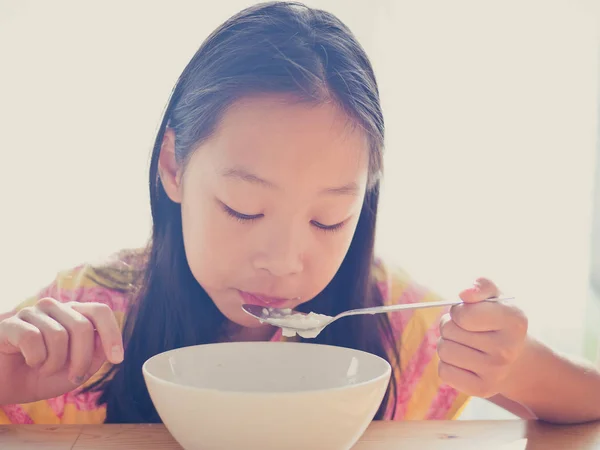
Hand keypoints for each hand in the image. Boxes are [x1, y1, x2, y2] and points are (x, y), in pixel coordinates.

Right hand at [0, 298, 123, 404]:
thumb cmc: (39, 377)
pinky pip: (33, 339)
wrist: (3, 388)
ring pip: (59, 335)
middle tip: (73, 376)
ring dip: (55, 363)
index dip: (112, 334)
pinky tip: (29, 362)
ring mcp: (31, 313)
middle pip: (83, 327)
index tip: (117, 359)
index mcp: (73, 314)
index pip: (100, 311)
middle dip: (82, 359)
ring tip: (44, 369)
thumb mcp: (75, 371)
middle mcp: (55, 308)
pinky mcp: (10, 324)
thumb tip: (105, 341)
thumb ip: (95, 355)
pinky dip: (35, 359)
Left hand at [437, 278, 527, 397]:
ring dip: (448, 343)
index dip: (459, 310)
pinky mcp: (482, 390)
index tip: (469, 312)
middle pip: (448, 330)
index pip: (462, 313)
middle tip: (467, 329)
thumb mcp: (496, 296)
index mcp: (514, 321)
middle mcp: (507, 349)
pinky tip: (465, 362)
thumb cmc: (499, 320)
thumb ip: (481, 285)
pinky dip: (448, 364)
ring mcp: (495, 373)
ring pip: (443, 350)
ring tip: (466, 344)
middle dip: (451, 325)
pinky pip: (444, 371)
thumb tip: (464, 293)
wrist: (517, 360)